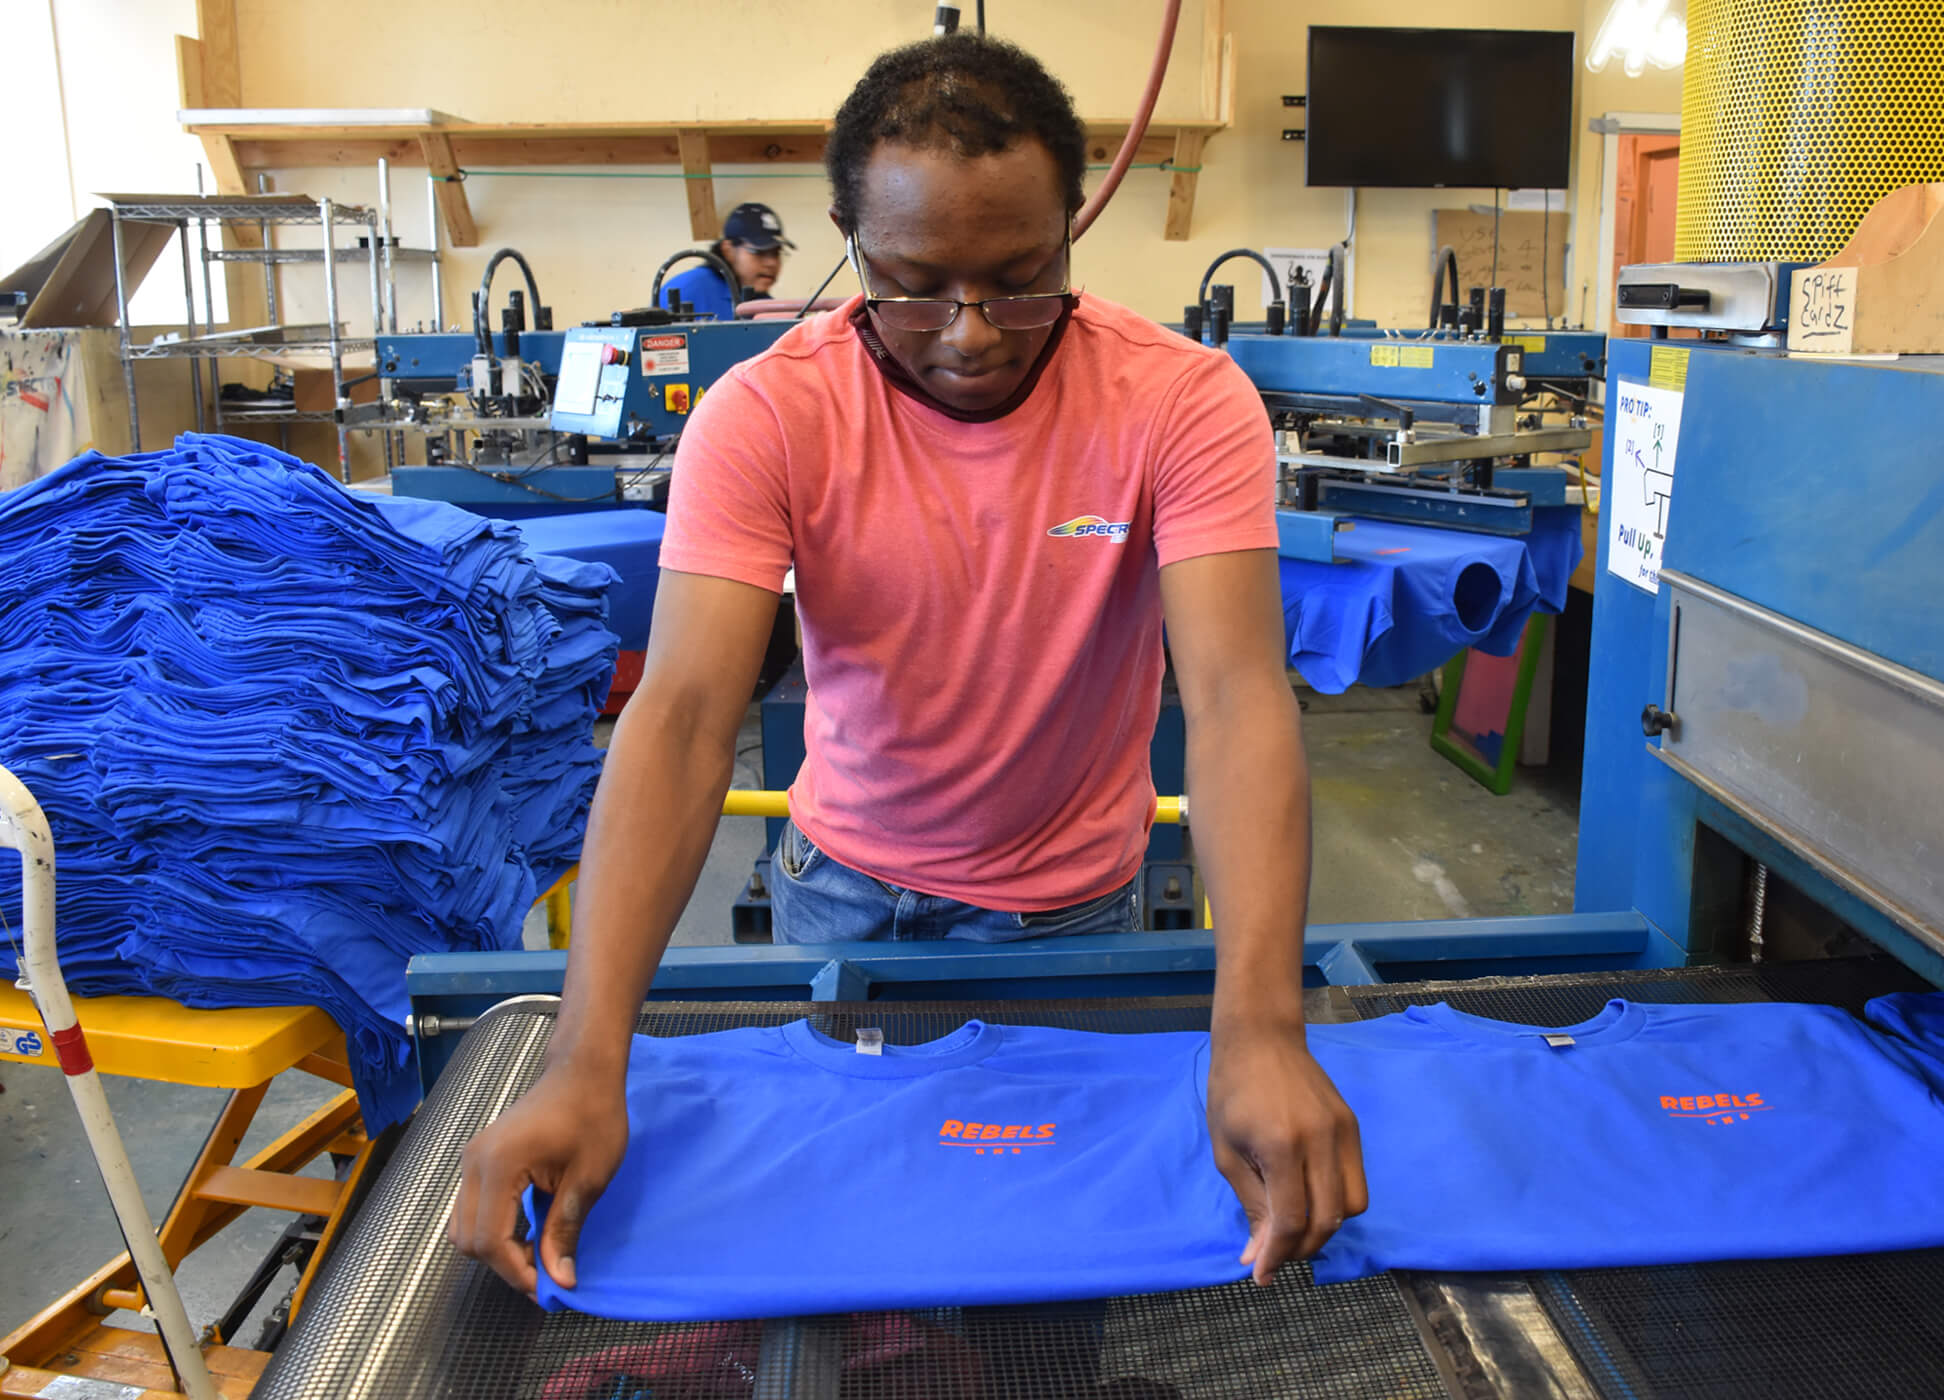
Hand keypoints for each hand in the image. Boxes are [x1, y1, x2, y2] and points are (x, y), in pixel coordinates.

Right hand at [448, 1063, 629, 1298]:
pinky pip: (470, 1208)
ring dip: (495, 1249)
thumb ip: (566, 1229)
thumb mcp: (588, 1178)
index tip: (549, 1288)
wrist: (582, 1070)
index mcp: (498, 1166)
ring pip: (462, 1227)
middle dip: (504, 1264)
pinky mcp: (478, 1158)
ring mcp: (471, 1159)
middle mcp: (473, 1164)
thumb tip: (559, 1279)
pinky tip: (525, 1229)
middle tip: (546, 1272)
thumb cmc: (593, 1116)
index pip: (490, 1241)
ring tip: (537, 1253)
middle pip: (469, 1240)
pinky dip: (491, 1228)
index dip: (517, 1272)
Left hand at [1206, 1017, 1366, 1284]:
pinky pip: (1356, 1181)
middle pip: (1327, 1219)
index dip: (1277, 1255)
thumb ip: (1251, 1204)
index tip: (1260, 1274)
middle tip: (1275, 1256)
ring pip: (1352, 1206)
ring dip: (1324, 1228)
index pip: (1290, 1218)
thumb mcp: (1228, 1152)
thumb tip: (1259, 1255)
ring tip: (1293, 1230)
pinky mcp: (1354, 1126)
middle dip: (1300, 1249)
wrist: (1261, 1038)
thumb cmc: (1232, 1093)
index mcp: (1281, 1145)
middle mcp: (1321, 1140)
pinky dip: (1336, 1202)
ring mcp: (1344, 1131)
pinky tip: (1309, 1201)